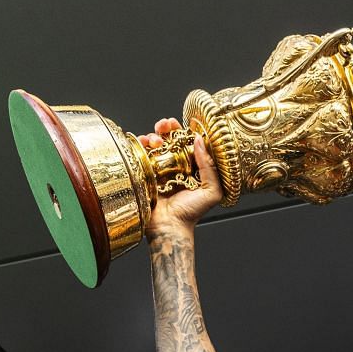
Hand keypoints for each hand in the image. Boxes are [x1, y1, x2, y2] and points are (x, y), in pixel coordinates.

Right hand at [140, 118, 223, 232]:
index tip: (180, 124)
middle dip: (166, 128)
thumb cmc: (191, 213)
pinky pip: (141, 154)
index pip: (188, 142)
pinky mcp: (145, 174)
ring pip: (154, 144)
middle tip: (164, 125)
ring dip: (154, 135)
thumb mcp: (211, 191)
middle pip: (170, 139)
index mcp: (191, 167)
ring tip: (155, 140)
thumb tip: (199, 141)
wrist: (169, 227)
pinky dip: (140, 145)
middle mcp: (175, 166)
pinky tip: (144, 143)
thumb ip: (209, 166)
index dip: (184, 131)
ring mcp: (159, 169)